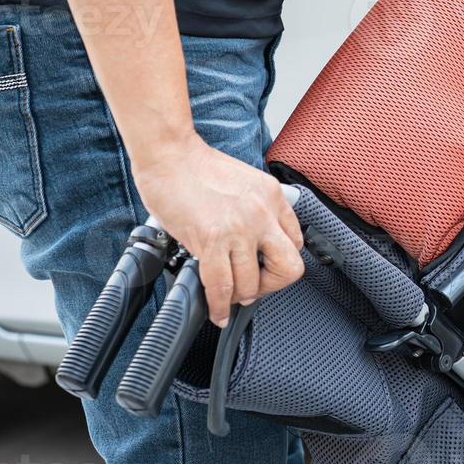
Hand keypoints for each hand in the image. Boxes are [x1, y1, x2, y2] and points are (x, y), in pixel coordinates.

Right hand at [134, 140, 304, 326]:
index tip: (266, 269)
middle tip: (253, 287)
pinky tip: (216, 310)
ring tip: (227, 296)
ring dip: (238, 296)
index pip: (295, 242)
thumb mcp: (245, 182)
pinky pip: (222, 286)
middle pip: (289, 267)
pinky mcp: (212, 240)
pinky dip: (219, 306)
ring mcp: (239, 228)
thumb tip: (251, 243)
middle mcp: (262, 213)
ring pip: (252, 283)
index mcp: (272, 197)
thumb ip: (255, 210)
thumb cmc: (195, 167)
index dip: (279, 262)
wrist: (168, 153)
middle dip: (271, 285)